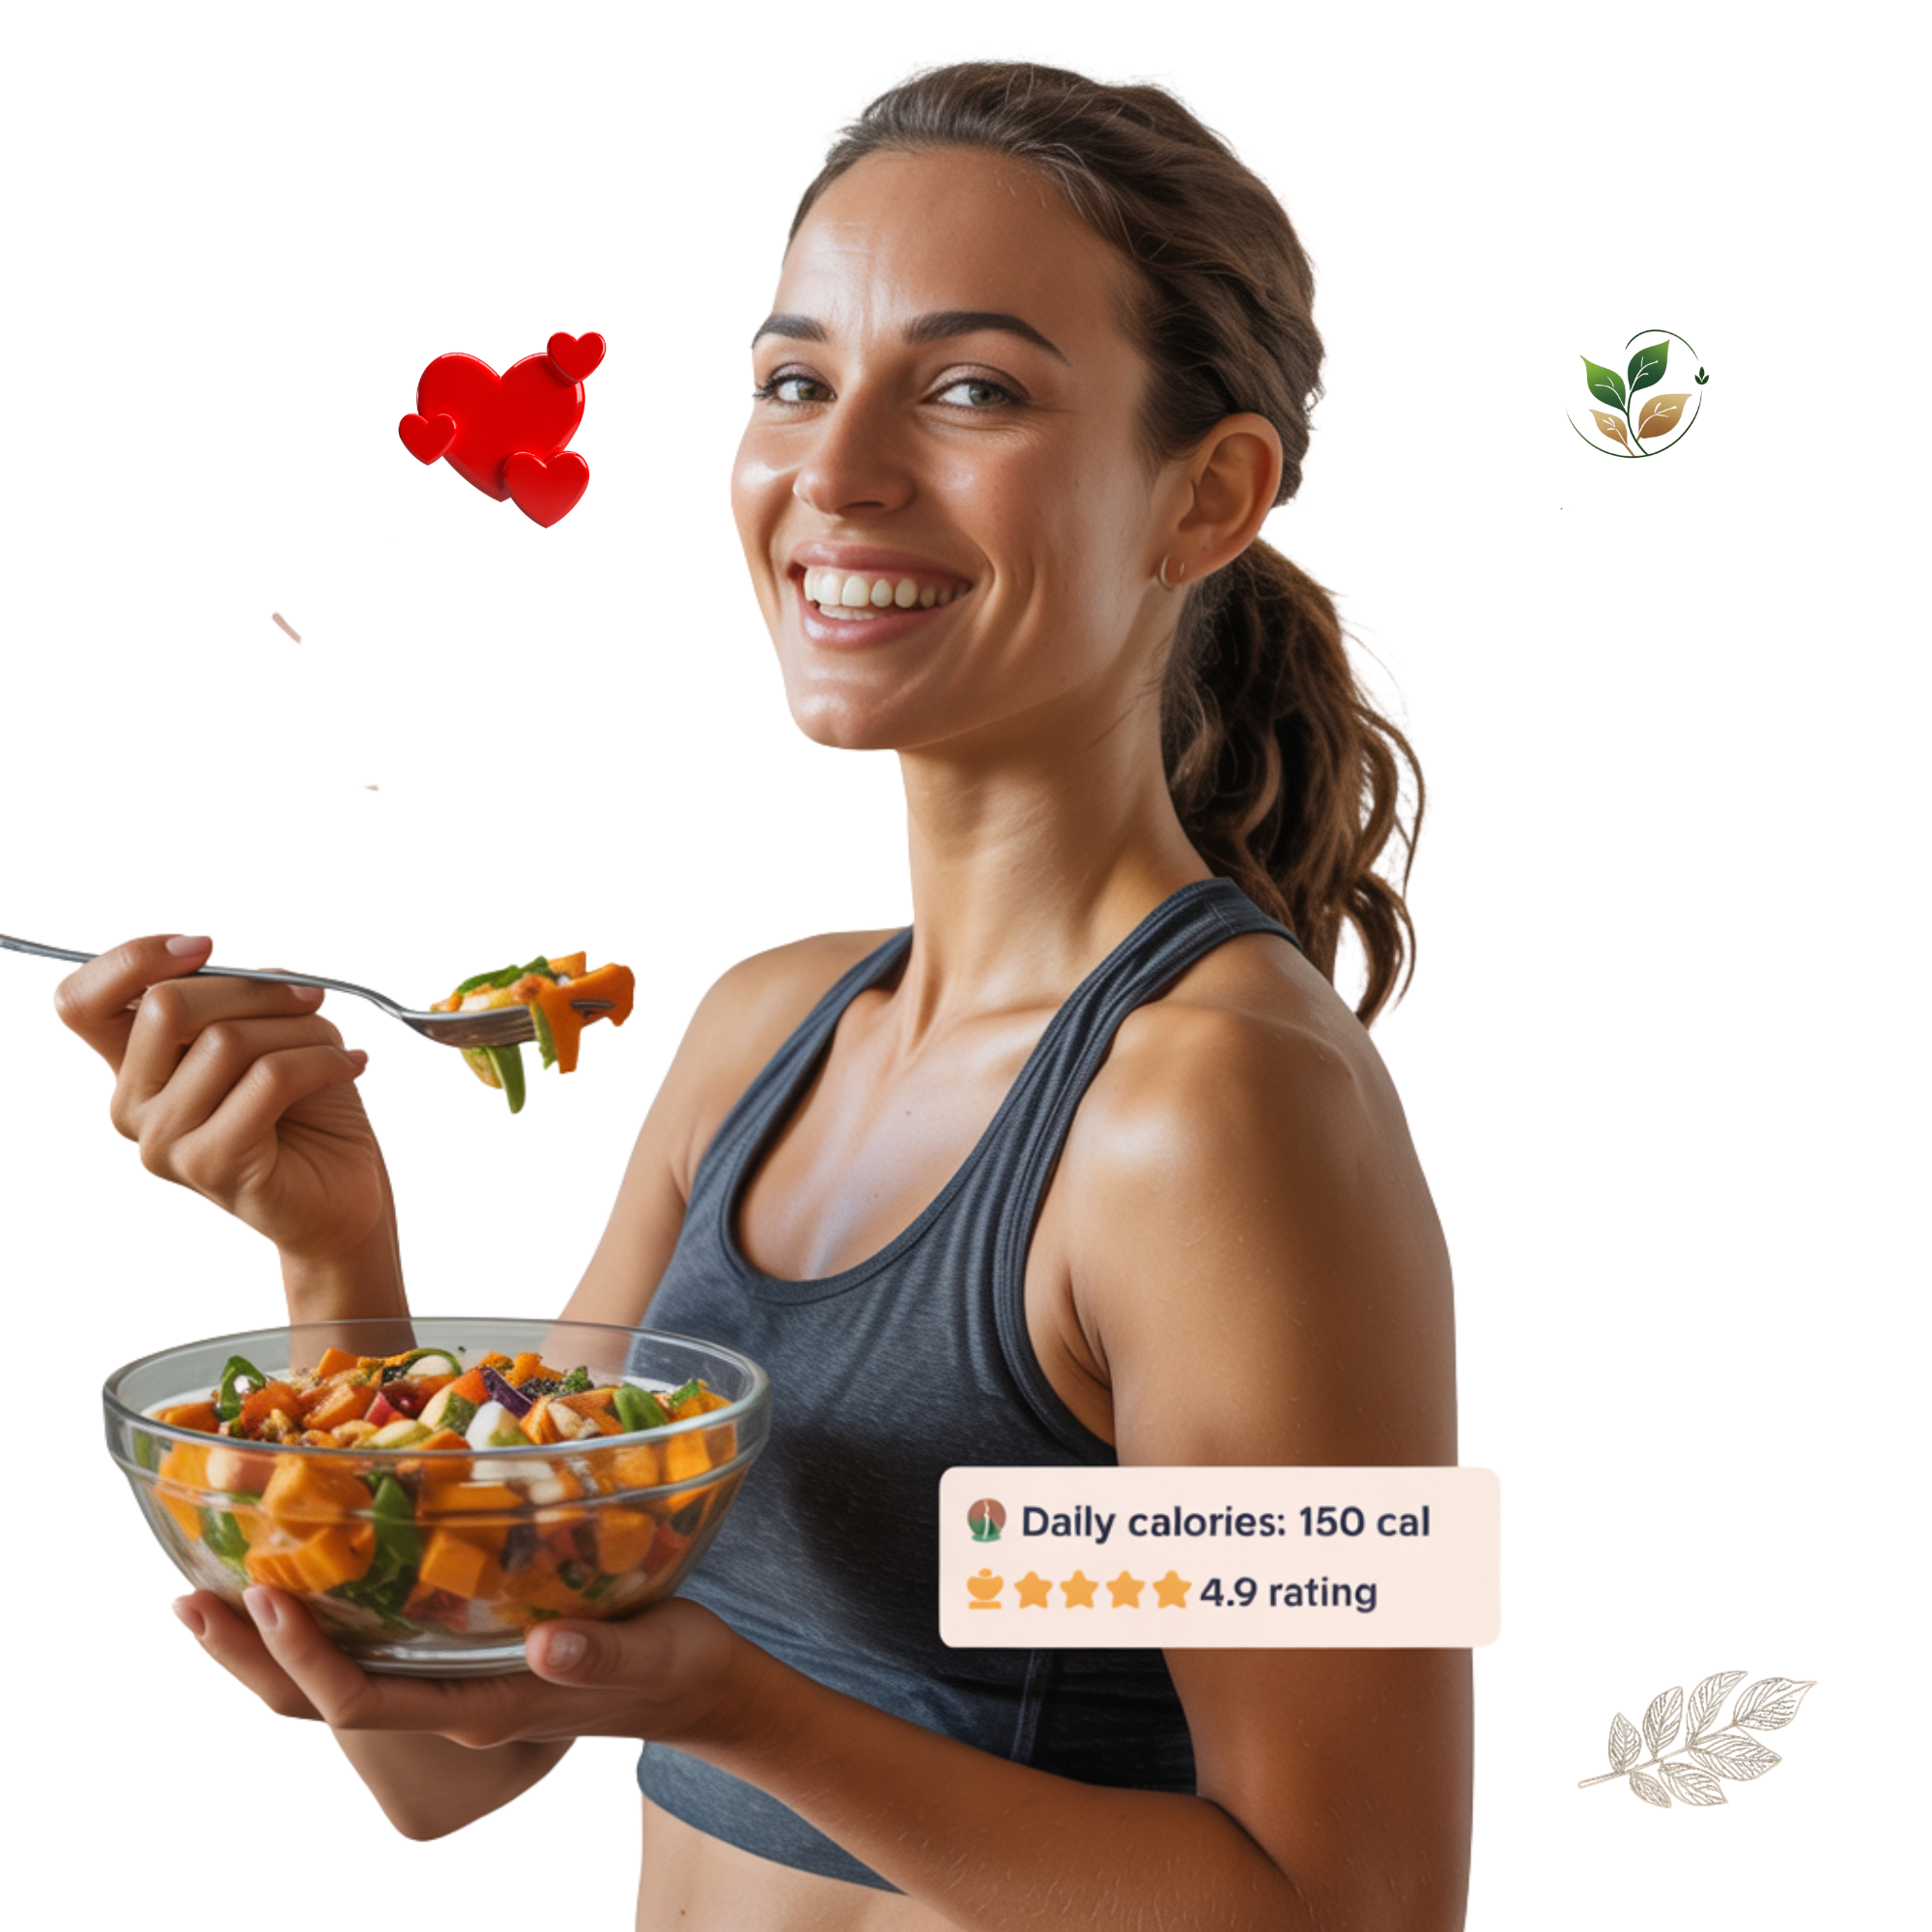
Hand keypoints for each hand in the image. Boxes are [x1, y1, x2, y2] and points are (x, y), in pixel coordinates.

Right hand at [52, 931, 387, 1261]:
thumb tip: (228, 966)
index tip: (203, 946)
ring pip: (225, 1039)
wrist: (344, 1194)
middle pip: (165, 1005)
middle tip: (310, 997)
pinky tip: (351, 1064)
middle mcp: (134, 1106)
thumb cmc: (307, 1110)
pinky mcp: (209, 1162)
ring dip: (301, 1030)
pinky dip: (323, 1060)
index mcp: (135, 1067)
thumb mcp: (266, 1033)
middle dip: (252, 988)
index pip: (81, 1001)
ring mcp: (163, 1140)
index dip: (132, 959)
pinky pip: (267, 1078)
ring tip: (336, 1048)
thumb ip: (230, 998)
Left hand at [172, 1586, 760, 1752]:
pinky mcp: (463, 1662)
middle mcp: (451, 1703)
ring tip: (211, 1595)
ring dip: (267, 1647)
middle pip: (322, 1703)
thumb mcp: (650, 1653)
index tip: (268, 1598)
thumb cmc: (673, 1665)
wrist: (693, 1688)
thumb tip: (542, 1648)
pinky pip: (368, 1655)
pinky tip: (302, 1585)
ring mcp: (452, 1686)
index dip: (310, 1658)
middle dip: (251, 1657)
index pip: (368, 1702)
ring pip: (333, 1683)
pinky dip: (319, 1627)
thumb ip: (597, 1654)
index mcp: (484, 1706)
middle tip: (188, 1601)